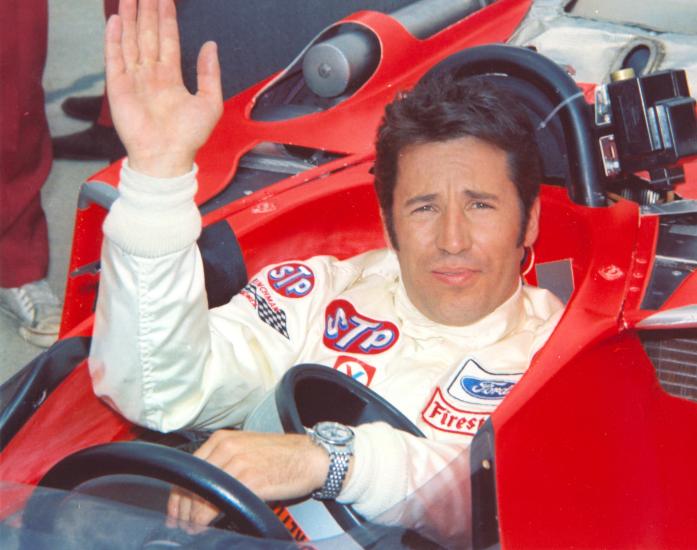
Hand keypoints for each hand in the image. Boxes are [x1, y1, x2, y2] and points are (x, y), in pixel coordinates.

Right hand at [105, 0, 222, 176]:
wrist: (167, 156)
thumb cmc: (189, 136)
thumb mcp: (210, 102)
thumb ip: (209, 73)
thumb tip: (211, 46)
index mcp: (171, 77)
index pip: (168, 40)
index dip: (167, 18)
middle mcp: (151, 75)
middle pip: (148, 35)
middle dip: (147, 11)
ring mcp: (134, 79)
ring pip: (131, 41)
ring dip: (131, 18)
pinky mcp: (119, 87)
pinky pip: (115, 58)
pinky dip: (115, 39)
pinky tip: (117, 20)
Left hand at [167, 431, 332, 527]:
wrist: (310, 456)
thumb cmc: (281, 455)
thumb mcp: (246, 448)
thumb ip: (223, 460)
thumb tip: (204, 485)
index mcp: (223, 439)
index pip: (188, 469)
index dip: (178, 493)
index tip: (175, 509)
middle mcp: (227, 448)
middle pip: (192, 483)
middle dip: (182, 508)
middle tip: (181, 524)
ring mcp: (238, 464)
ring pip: (203, 495)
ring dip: (193, 517)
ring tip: (193, 529)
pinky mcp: (251, 481)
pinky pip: (220, 503)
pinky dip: (209, 518)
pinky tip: (208, 526)